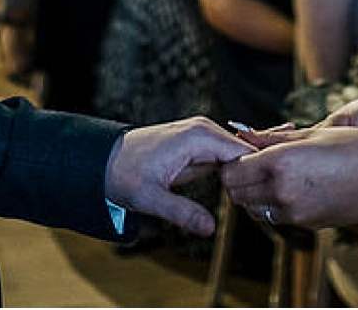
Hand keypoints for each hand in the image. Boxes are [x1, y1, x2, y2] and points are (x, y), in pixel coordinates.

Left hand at [105, 117, 249, 236]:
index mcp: (198, 136)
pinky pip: (224, 157)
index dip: (253, 177)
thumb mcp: (150, 198)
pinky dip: (230, 173)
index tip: (254, 202)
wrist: (103, 160)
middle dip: (250, 177)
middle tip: (253, 205)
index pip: (244, 153)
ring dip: (242, 176)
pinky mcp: (197, 144)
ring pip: (236, 156)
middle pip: (244, 153)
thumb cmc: (122, 174)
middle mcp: (203, 129)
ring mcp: (201, 134)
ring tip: (246, 200)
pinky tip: (233, 191)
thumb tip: (209, 228)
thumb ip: (181, 212)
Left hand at [221, 125, 357, 229]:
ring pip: (256, 209)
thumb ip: (273, 139)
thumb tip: (245, 135)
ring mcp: (296, 212)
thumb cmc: (355, 147)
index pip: (232, 172)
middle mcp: (283, 192)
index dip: (232, 163)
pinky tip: (294, 187)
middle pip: (238, 194)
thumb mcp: (313, 134)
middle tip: (253, 164)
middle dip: (239, 180)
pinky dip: (276, 204)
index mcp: (280, 164)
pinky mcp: (308, 224)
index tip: (242, 153)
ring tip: (273, 175)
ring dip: (256, 194)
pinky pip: (279, 216)